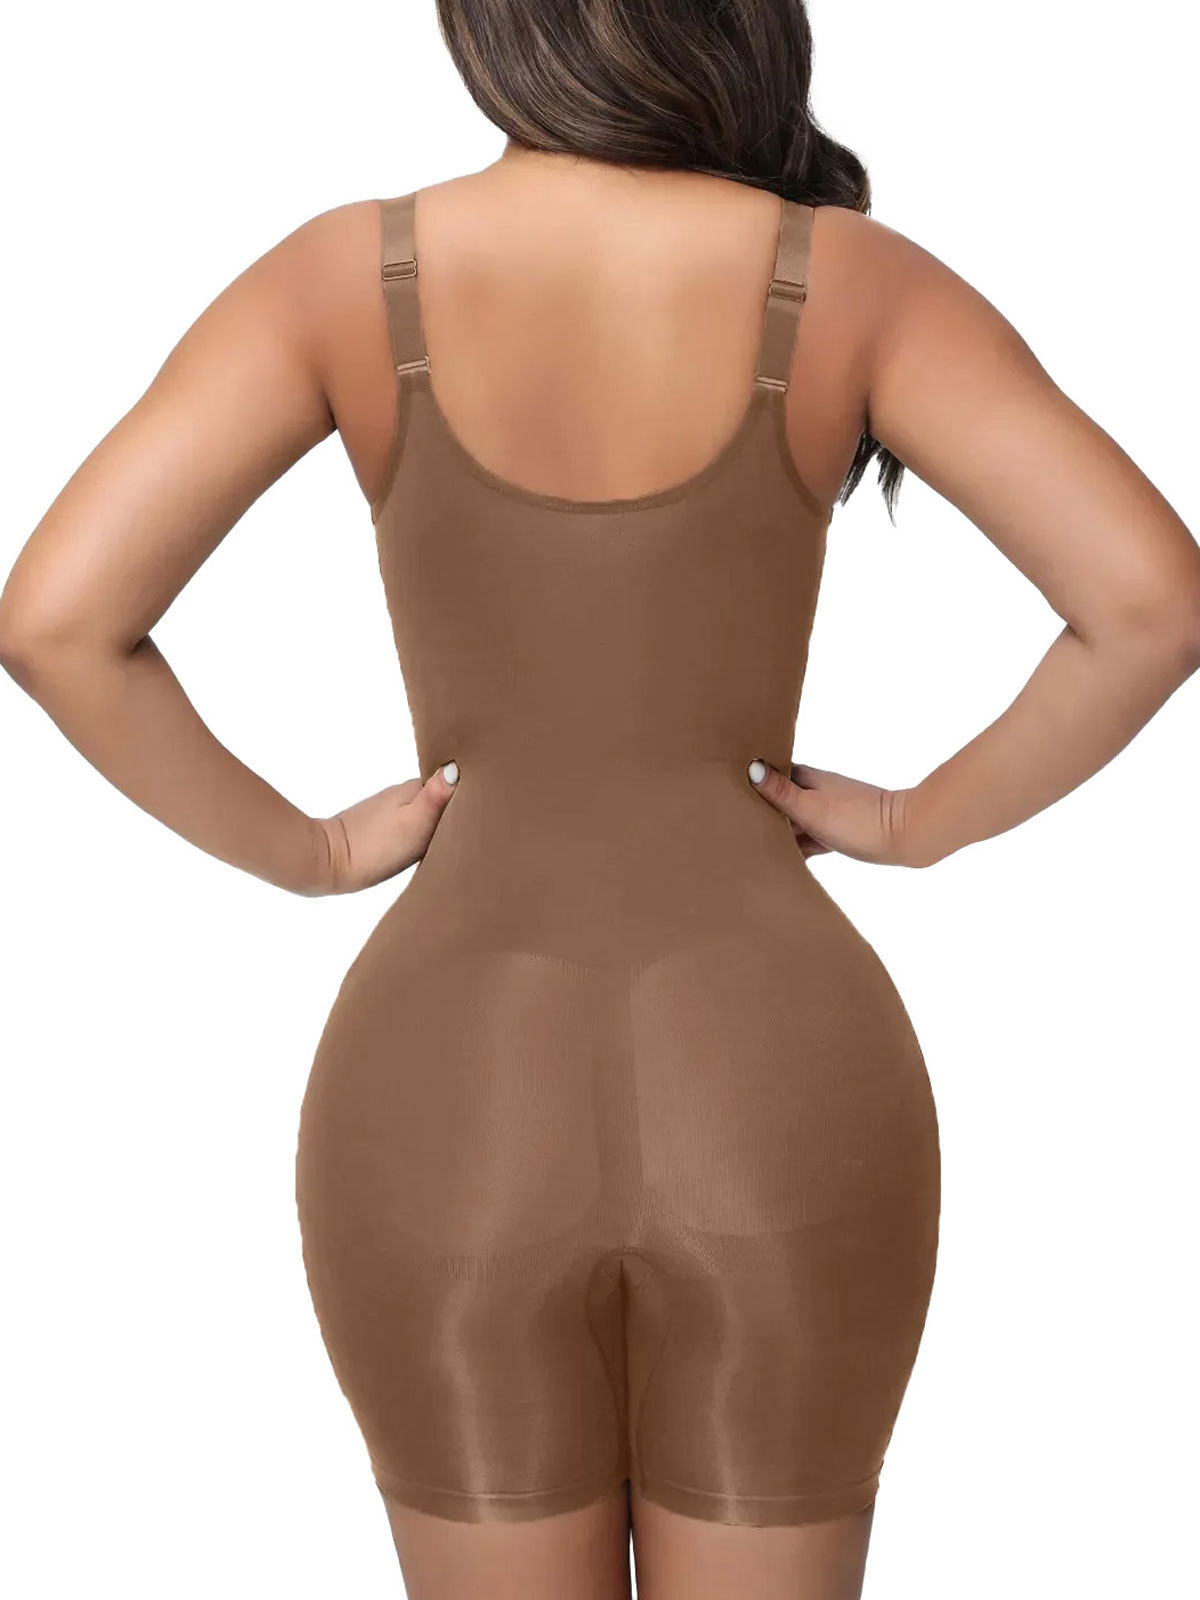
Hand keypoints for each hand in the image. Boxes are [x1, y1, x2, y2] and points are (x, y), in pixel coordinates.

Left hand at [307, 762, 459, 894]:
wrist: (329, 862)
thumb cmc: (376, 845)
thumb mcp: (414, 822)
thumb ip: (435, 796)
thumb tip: (456, 766)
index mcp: (413, 789)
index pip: (450, 783)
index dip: (467, 791)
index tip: (483, 804)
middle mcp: (401, 795)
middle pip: (438, 796)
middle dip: (454, 806)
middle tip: (473, 825)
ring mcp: (388, 811)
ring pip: (424, 811)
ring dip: (437, 820)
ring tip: (455, 836)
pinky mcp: (379, 829)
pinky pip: (410, 825)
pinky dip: (421, 832)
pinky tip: (427, 846)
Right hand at [747, 759, 919, 866]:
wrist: (905, 837)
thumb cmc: (856, 821)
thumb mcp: (811, 807)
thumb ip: (781, 792)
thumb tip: (752, 766)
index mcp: (808, 779)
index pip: (772, 774)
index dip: (752, 779)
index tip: (727, 787)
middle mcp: (817, 792)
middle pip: (780, 800)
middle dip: (761, 810)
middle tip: (733, 824)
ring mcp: (829, 813)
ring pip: (794, 822)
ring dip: (778, 832)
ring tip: (750, 845)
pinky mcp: (839, 833)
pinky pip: (809, 839)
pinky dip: (797, 848)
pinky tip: (784, 860)